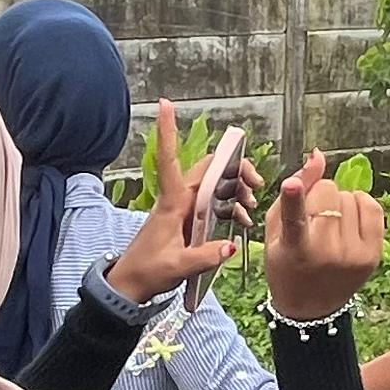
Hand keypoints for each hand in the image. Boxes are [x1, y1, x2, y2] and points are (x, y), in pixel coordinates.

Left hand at [106, 104, 244, 305]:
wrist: (131, 286)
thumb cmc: (147, 272)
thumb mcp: (177, 267)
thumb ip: (205, 256)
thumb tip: (230, 246)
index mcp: (172, 203)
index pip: (170, 159)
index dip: (168, 131)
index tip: (165, 103)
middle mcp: (179, 200)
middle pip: (210, 169)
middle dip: (236, 168)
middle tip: (257, 183)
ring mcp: (186, 210)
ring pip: (217, 185)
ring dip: (237, 189)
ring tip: (252, 205)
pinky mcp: (190, 222)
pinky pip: (216, 205)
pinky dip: (232, 208)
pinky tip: (243, 222)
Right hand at [262, 149, 383, 325]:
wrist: (310, 307)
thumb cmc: (286, 262)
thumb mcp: (276, 230)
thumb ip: (294, 191)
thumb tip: (318, 155)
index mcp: (295, 249)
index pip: (294, 219)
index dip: (293, 199)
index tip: (291, 187)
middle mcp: (327, 253)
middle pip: (328, 191)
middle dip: (319, 197)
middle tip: (313, 221)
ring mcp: (354, 255)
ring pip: (351, 195)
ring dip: (340, 202)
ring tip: (330, 226)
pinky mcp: (374, 255)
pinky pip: (373, 207)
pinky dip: (361, 205)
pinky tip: (350, 219)